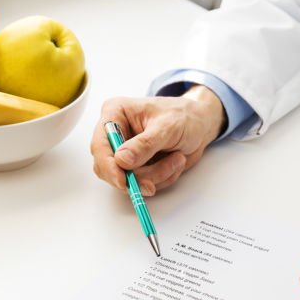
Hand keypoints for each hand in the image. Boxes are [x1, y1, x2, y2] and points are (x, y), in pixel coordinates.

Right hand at [90, 85, 225, 195]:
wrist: (200, 125)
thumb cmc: (183, 116)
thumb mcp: (167, 127)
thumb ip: (145, 144)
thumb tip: (122, 160)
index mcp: (115, 114)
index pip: (100, 145)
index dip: (109, 166)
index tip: (123, 181)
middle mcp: (116, 135)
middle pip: (109, 168)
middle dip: (137, 176)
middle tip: (155, 180)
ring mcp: (126, 154)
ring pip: (129, 180)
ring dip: (157, 175)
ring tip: (177, 158)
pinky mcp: (138, 168)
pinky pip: (144, 184)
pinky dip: (163, 178)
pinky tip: (175, 162)